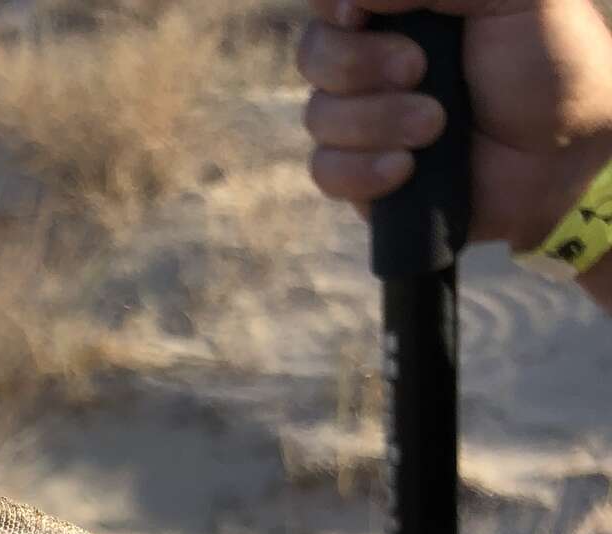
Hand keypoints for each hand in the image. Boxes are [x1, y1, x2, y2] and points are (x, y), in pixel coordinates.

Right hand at [298, 0, 611, 249]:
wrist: (563, 153)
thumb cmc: (546, 61)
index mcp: (403, 10)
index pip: (333, 1)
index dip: (334, 7)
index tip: (358, 15)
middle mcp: (374, 59)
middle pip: (314, 53)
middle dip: (359, 66)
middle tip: (419, 70)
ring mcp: (365, 119)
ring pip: (318, 115)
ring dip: (377, 122)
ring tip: (435, 127)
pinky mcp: (362, 173)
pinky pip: (326, 169)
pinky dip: (364, 170)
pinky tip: (407, 168)